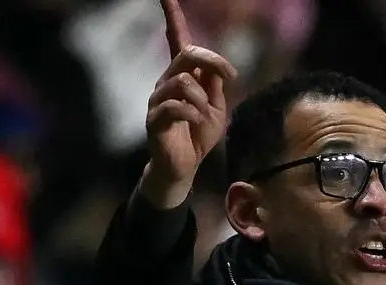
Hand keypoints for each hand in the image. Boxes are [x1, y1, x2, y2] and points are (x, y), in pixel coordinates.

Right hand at [141, 0, 237, 207]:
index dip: (173, 16)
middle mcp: (166, 82)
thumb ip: (215, 86)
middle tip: (230, 78)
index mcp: (182, 76)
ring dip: (202, 99)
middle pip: (187, 54)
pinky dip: (193, 114)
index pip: (176, 40)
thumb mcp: (216, 108)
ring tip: (205, 116)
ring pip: (183, 81)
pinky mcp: (155, 119)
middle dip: (213, 61)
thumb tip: (218, 67)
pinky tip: (196, 124)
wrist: (184, 168)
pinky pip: (175, 105)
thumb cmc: (198, 136)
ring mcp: (158, 99)